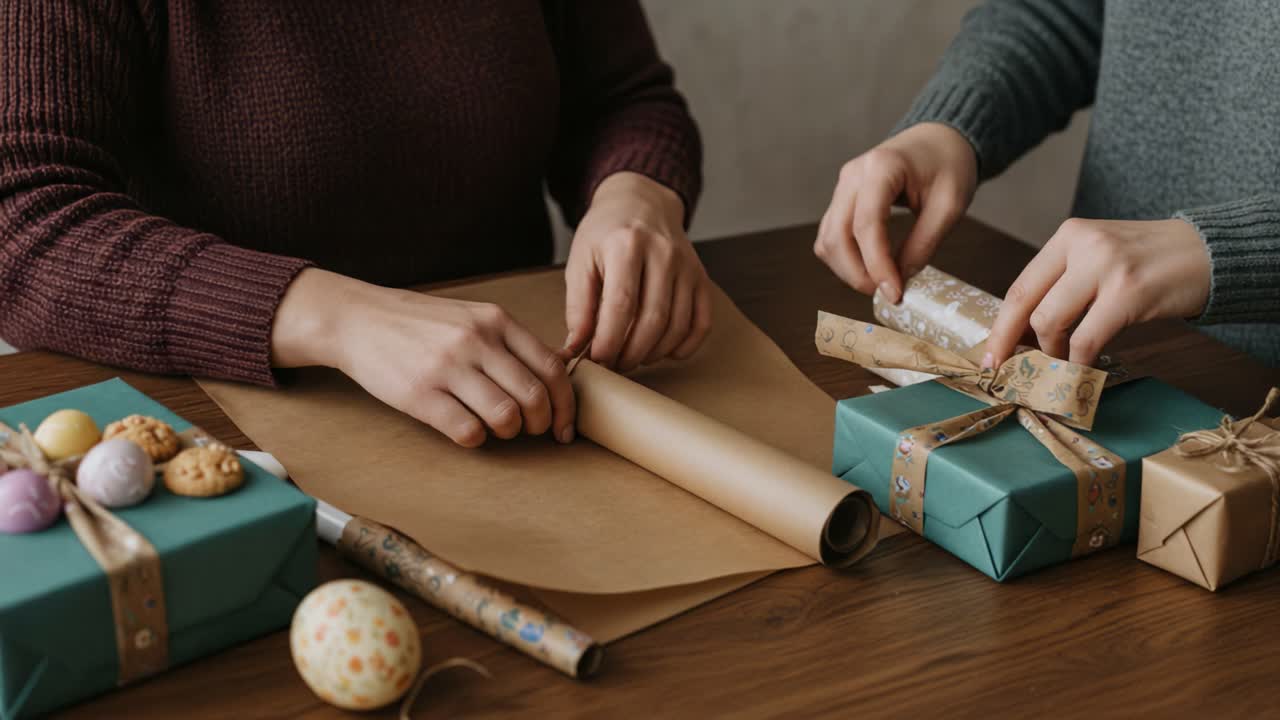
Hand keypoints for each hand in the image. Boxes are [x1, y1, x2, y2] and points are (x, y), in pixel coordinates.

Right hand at [271, 269, 575, 446]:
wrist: (358, 319)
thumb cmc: (420, 324)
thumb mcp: (472, 317)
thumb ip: (510, 343)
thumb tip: (555, 380)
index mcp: (496, 320)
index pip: (553, 368)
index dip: (566, 405)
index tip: (564, 426)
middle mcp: (476, 341)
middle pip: (534, 397)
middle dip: (540, 424)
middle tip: (529, 430)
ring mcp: (447, 367)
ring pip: (505, 417)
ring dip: (508, 433)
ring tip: (496, 428)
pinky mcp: (420, 394)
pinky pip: (467, 431)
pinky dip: (475, 439)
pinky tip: (466, 429)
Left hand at [563, 171, 712, 371]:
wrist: (641, 203)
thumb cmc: (605, 234)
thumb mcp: (580, 260)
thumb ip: (578, 306)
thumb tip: (576, 348)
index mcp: (627, 244)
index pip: (621, 305)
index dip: (609, 340)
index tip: (597, 359)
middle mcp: (663, 253)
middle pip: (653, 320)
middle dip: (631, 353)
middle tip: (614, 364)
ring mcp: (687, 266)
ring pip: (678, 326)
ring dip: (654, 353)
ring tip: (633, 357)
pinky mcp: (701, 277)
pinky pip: (702, 322)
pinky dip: (685, 346)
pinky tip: (664, 351)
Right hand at [814, 122, 976, 301]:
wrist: (938, 141)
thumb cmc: (948, 166)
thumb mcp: (950, 205)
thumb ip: (924, 242)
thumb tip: (901, 279)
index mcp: (882, 167)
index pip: (867, 224)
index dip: (877, 264)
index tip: (894, 293)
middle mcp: (853, 175)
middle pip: (837, 235)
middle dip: (857, 273)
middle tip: (887, 293)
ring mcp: (842, 187)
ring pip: (827, 240)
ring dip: (847, 269)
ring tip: (879, 282)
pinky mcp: (841, 200)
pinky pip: (830, 236)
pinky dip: (844, 259)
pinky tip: (869, 268)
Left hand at [984, 218, 1210, 367]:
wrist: (1211, 252)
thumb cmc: (1151, 262)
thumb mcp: (1100, 258)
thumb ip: (1064, 286)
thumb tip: (1026, 333)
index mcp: (1068, 236)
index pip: (1021, 286)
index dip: (1001, 325)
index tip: (991, 354)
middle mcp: (1082, 245)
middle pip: (1026, 304)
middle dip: (1011, 344)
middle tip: (1008, 371)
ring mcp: (1105, 267)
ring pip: (1050, 322)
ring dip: (1051, 354)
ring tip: (1061, 366)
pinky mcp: (1128, 293)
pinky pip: (1086, 339)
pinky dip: (1079, 363)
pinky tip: (1083, 371)